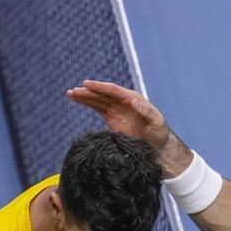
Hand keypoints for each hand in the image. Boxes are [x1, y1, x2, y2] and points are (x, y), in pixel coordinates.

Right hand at [66, 80, 193, 169]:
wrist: (158, 146)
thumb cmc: (160, 133)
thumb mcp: (157, 121)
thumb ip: (146, 111)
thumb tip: (132, 100)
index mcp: (133, 98)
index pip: (113, 90)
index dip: (100, 87)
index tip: (87, 84)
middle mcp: (123, 101)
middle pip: (103, 94)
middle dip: (88, 91)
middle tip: (74, 91)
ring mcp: (117, 109)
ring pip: (98, 100)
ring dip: (84, 96)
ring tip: (70, 94)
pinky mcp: (112, 118)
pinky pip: (97, 108)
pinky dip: (87, 104)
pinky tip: (77, 100)